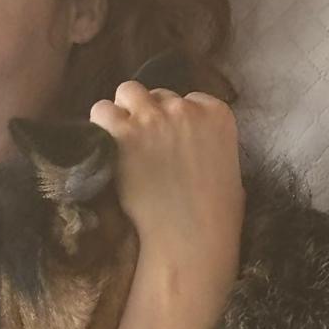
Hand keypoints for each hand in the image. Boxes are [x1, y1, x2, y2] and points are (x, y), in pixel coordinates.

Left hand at [89, 80, 243, 275]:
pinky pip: (102, 111)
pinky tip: (103, 147)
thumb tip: (194, 144)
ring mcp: (153, 117)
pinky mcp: (123, 132)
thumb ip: (211, 144)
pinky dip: (99, 125)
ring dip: (122, 113)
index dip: (174, 119)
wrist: (189, 236)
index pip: (187, 98)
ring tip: (119, 142)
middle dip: (148, 114)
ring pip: (126, 92)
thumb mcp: (229, 168)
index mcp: (216, 113)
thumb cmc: (214, 215)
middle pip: (155, 94)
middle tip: (141, 145)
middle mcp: (184, 107)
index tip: (168, 141)